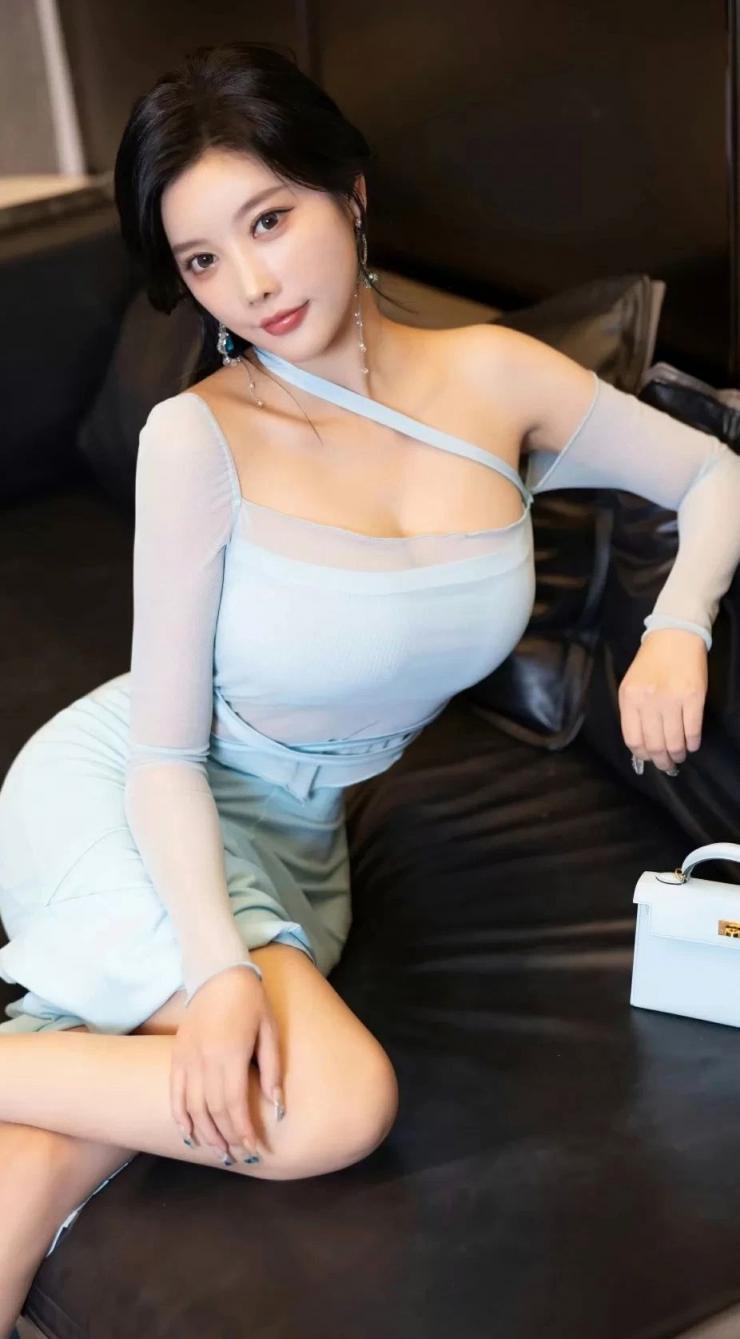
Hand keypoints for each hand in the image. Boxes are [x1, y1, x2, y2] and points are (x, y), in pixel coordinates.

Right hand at [170, 964, 283, 1162]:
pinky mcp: (177, 1055)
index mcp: (230, 1054)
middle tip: (239, 1154)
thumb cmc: (251, 1002)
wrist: (218, 974)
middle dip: (227, 1137)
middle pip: (213, 1111)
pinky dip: (180, 1116)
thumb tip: (276, 1106)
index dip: (243, 1130)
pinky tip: (190, 1133)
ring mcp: (187, 1058)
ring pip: (192, 1107)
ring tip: (219, 1150)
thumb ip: (271, 1070)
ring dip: (206, 1133)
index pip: (234, 1105)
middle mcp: (205, 1060)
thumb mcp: (269, 1031)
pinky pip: (175, 1093)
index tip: (254, 1147)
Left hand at [618, 628, 707, 773]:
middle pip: (654, 744)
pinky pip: (692, 730)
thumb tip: (641, 745)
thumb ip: (633, 712)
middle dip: (661, 761)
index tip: (649, 759)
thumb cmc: (651, 662)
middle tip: (667, 765)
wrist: (674, 636)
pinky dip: (692, 743)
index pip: (633, 739)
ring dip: (677, 754)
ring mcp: (672, 699)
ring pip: (674, 741)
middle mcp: (649, 701)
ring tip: (679, 756)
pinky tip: (691, 745)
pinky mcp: (694, 697)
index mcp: (630, 698)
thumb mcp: (631, 685)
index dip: (642, 755)